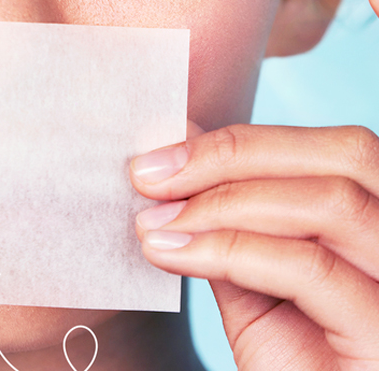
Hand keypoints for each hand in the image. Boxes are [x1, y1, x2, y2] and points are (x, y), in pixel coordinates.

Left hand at [131, 122, 378, 369]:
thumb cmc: (295, 362)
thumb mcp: (255, 282)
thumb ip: (230, 221)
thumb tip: (178, 154)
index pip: (331, 150)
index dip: (240, 143)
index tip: (158, 157)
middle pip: (342, 157)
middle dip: (231, 157)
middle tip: (148, 177)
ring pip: (329, 203)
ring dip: (221, 203)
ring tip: (154, 224)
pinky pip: (309, 268)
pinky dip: (227, 250)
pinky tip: (170, 253)